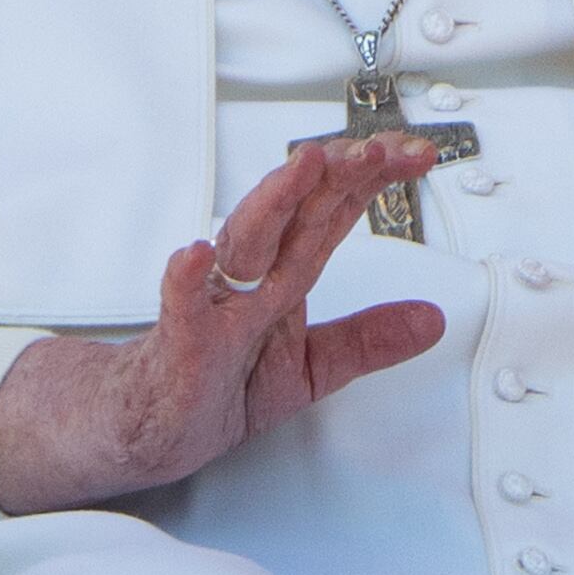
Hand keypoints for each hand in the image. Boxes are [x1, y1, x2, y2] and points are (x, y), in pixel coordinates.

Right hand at [0, 135, 449, 513]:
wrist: (142, 426)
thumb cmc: (217, 385)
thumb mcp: (308, 368)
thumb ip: (366, 341)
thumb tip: (431, 320)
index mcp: (280, 277)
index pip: (330, 215)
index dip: (372, 181)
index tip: (414, 155)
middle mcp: (246, 280)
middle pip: (294, 215)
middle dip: (335, 176)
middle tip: (373, 148)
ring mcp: (211, 308)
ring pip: (244, 246)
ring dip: (274, 202)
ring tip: (304, 166)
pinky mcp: (177, 349)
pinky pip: (180, 314)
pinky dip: (185, 284)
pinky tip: (193, 257)